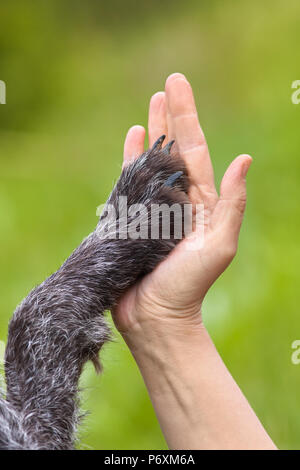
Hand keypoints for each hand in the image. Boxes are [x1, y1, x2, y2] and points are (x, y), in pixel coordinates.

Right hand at [113, 73, 251, 335]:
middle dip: (171, 116)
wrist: (156, 316)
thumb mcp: (219, 246)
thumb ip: (232, 204)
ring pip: (153, 160)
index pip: (193, 149)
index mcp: (200, 201)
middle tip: (168, 85)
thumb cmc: (189, 286)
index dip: (186, 117)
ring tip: (150, 106)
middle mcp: (178, 198)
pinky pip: (130, 182)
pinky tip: (130, 139)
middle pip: (175, 148)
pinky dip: (130, 158)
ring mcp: (153, 206)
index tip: (176, 86)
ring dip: (152, 133)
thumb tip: (243, 159)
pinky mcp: (132, 218)